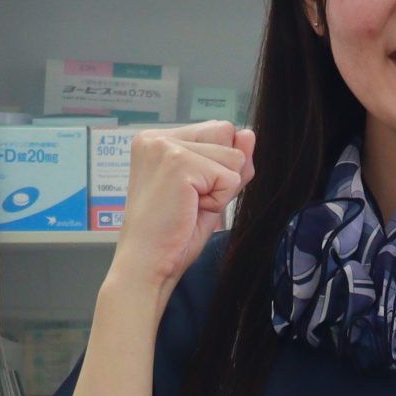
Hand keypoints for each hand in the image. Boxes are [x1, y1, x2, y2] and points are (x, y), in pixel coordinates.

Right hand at [110, 120, 255, 289]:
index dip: (217, 167)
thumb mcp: (208, 192)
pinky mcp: (179, 163)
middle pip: (226, 133)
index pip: (217, 130)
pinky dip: (218, 201)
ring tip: (188, 207)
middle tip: (189, 203)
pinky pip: (229, 177)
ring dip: (220, 190)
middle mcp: (156, 137)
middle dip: (221, 174)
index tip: (188, 195)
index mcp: (157, 139)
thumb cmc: (171, 236)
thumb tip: (248, 134)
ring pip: (232, 156)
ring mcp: (165, 147)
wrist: (147, 266)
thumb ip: (229, 162)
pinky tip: (190, 211)